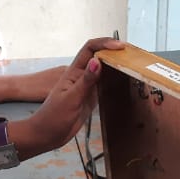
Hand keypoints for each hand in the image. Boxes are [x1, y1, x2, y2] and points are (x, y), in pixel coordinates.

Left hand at [21, 37, 124, 152]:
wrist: (46, 135)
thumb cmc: (53, 117)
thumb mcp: (71, 99)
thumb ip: (85, 81)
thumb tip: (97, 61)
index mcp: (73, 72)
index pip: (89, 49)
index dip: (104, 43)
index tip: (120, 47)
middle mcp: (81, 77)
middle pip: (98, 57)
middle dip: (113, 52)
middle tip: (132, 54)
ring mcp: (86, 87)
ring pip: (103, 71)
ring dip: (115, 65)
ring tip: (132, 64)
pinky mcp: (90, 99)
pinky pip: (104, 85)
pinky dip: (114, 81)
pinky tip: (124, 81)